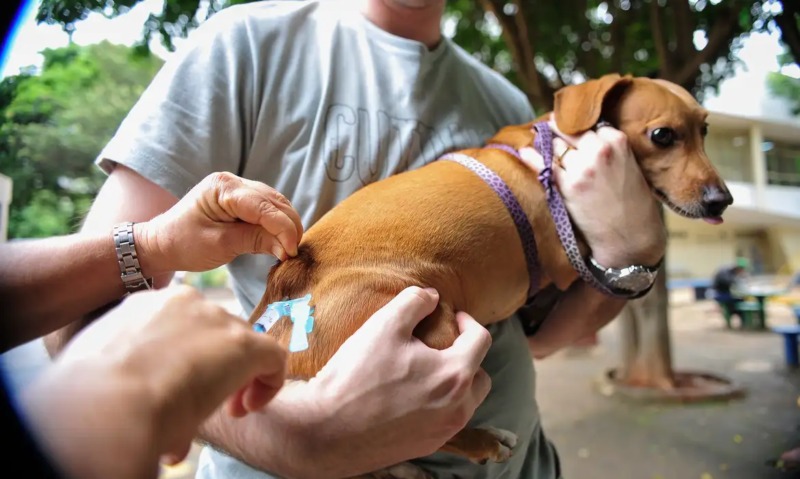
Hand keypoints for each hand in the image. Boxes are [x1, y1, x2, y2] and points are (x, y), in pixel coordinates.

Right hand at [21, 285, 287, 478]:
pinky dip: (269, 384)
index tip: (179, 387)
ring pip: (244, 345)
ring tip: (227, 410)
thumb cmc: (93, 396)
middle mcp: (185, 302)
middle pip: (217, 333)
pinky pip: (274, 358)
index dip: (189, 357)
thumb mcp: (108, 371)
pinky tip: (245, 409)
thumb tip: (153, 398)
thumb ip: (136, 374)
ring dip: (239, 378)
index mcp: (146, 305)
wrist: (107, 402)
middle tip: (206, 402)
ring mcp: (217, 319)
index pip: (183, 323)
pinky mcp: (245, 344)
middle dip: (216, 368)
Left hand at [137, 172, 303, 274]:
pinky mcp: (241, 199)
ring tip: (289, 249)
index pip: (264, 206)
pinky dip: (278, 223)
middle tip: (294, 253)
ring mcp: (238, 188)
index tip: (292, 251)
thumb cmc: (184, 244)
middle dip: (289, 226)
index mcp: (223, 188)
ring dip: (286, 225)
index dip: (283, 228)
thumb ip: (255, 241)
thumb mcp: (220, 245)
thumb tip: (288, 248)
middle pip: (275, 201)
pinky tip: (281, 240)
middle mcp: (233, 181)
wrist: (162, 242)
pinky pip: (268, 208)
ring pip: (276, 203)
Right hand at [297, 287, 492, 474]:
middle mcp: (458, 409)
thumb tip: (432, 296)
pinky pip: (445, 421)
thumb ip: (414, 302)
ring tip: (426, 370)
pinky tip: (411, 396)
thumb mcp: (384, 325)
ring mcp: (443, 432)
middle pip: (480, 376)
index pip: (481, 341)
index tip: (452, 317)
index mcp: (454, 375)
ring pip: (465, 402)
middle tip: (442, 345)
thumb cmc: (356, 375)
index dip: (468, 322)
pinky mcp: (426, 447)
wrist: (325, 430)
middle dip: (467, 357)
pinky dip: (438, 405)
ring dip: (455, 383)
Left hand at [521, 116, 664, 266]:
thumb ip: (608, 148)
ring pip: (555, 146)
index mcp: (617, 141)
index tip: (567, 126)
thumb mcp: (628, 164)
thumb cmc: (632, 202)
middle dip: (557, 130)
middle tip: (547, 129)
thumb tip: (582, 134)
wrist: (631, 235)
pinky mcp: (568, 186)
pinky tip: (525, 152)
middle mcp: (599, 150)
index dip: (576, 127)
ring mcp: (582, 168)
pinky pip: (544, 165)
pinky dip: (532, 157)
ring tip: (537, 140)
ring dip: (546, 144)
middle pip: (568, 131)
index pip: (588, 123)